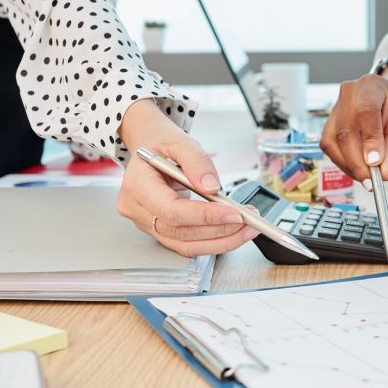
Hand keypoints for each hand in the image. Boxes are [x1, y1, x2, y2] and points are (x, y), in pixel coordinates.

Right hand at [116, 100, 257, 256]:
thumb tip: (212, 187)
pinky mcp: (160, 232)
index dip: (205, 216)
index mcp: (137, 186)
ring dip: (222, 241)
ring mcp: (147, 224)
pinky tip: (233, 232)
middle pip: (182, 233)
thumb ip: (197, 162)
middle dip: (220, 230)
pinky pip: (188, 245)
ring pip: (186, 246)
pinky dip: (213, 241)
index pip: (172, 211)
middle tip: (249, 221)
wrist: (150, 148)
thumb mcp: (180, 142)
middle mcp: (138, 210)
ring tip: (247, 228)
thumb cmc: (161, 144)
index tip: (234, 214)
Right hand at [320, 73, 387, 182]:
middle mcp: (348, 93)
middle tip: (372, 180)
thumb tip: (385, 171)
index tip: (376, 163)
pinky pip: (329, 146)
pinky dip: (343, 162)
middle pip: (345, 131)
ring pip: (332, 142)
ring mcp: (336, 108)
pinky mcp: (331, 123)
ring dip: (348, 165)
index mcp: (370, 85)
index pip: (365, 112)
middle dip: (358, 161)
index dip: (370, 140)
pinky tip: (358, 169)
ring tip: (367, 178)